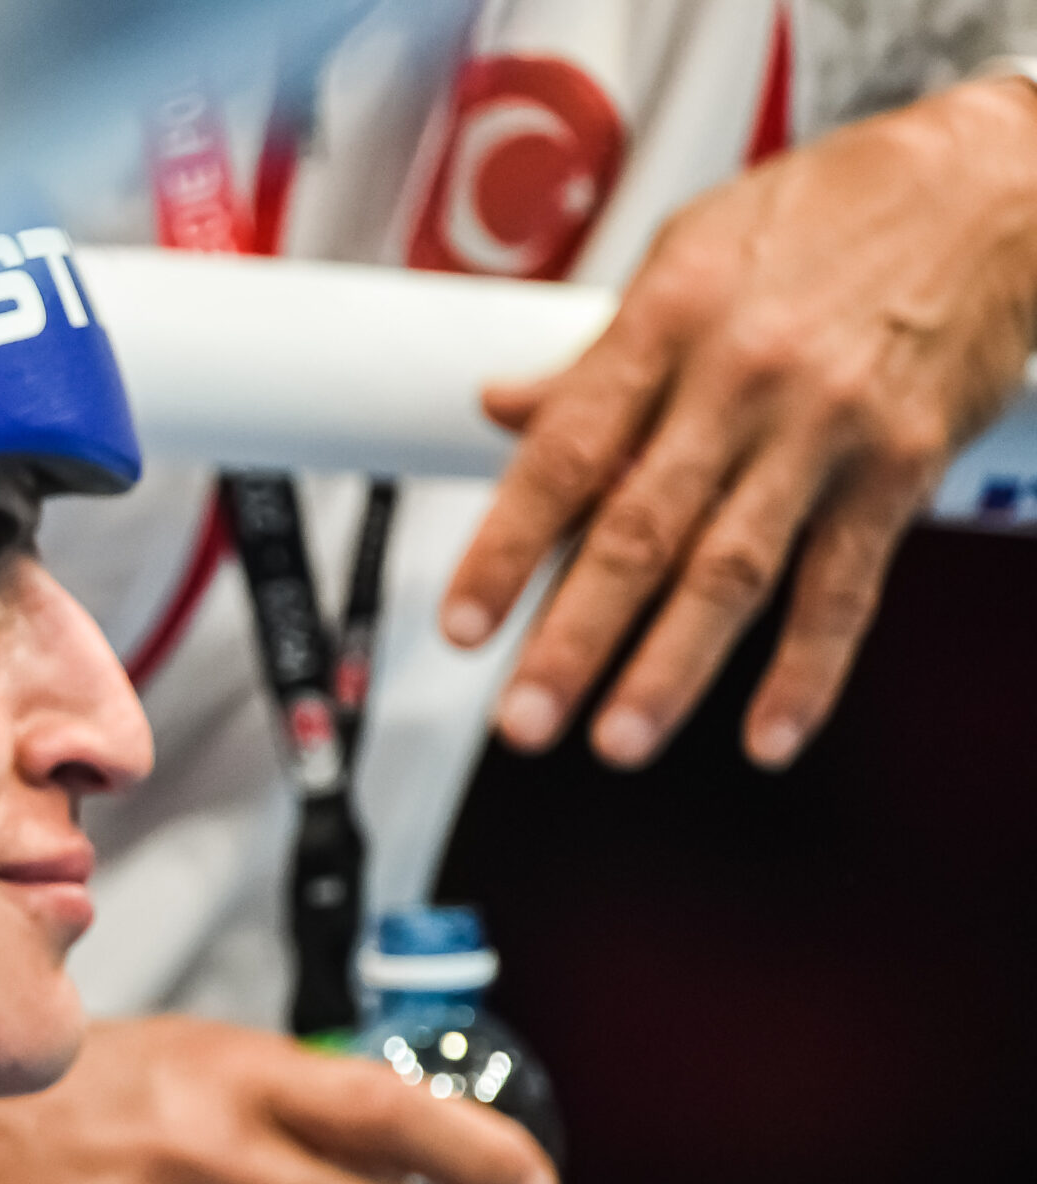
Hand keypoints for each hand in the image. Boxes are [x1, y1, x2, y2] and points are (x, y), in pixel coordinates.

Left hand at [441, 74, 1036, 770]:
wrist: (997, 182)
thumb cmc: (833, 212)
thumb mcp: (690, 249)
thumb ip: (597, 353)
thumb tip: (501, 409)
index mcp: (670, 319)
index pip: (564, 453)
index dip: (505, 548)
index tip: (461, 623)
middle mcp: (743, 378)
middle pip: (640, 530)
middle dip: (574, 637)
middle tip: (523, 717)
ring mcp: (825, 429)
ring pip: (733, 570)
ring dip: (671, 668)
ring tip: (616, 739)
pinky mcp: (900, 467)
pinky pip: (845, 584)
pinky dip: (809, 669)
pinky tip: (769, 731)